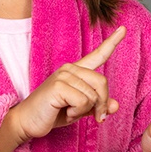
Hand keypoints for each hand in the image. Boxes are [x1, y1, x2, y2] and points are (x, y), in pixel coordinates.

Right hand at [8, 26, 126, 141]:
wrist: (27, 122)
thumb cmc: (52, 114)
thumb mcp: (79, 110)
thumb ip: (97, 106)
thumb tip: (116, 105)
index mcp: (76, 72)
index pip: (97, 55)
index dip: (112, 43)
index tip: (123, 29)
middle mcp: (70, 69)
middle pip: (102, 81)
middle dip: (102, 103)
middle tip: (95, 117)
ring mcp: (63, 75)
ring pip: (93, 95)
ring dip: (85, 110)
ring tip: (69, 112)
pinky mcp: (58, 85)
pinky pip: (83, 101)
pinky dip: (77, 113)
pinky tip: (64, 112)